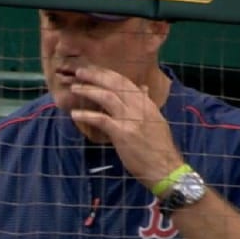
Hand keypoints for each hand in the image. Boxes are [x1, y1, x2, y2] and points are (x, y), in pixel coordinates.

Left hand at [68, 66, 183, 189]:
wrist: (165, 168)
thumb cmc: (158, 147)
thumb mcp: (155, 120)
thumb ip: (146, 103)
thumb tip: (142, 88)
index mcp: (147, 103)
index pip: (125, 81)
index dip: (107, 74)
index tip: (92, 69)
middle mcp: (140, 107)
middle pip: (115, 84)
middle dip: (95, 75)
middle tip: (79, 71)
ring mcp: (131, 119)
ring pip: (107, 97)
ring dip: (88, 90)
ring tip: (74, 88)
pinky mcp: (123, 133)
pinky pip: (102, 120)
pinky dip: (87, 115)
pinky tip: (75, 114)